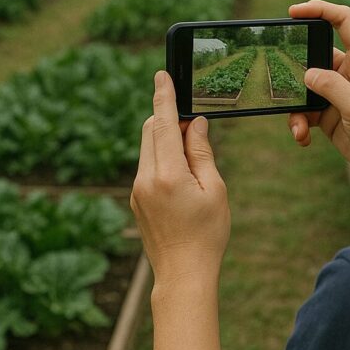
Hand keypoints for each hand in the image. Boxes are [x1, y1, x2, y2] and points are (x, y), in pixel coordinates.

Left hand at [131, 71, 230, 286]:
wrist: (182, 275)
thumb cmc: (206, 234)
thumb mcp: (213, 190)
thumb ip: (202, 153)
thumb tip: (195, 125)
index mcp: (167, 174)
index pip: (163, 124)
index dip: (163, 97)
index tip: (161, 75)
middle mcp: (144, 179)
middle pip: (152, 131)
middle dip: (170, 120)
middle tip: (197, 128)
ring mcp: (136, 190)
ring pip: (148, 149)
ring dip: (168, 142)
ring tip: (195, 162)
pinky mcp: (136, 200)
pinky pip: (147, 167)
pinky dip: (162, 159)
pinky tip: (183, 178)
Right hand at [288, 0, 349, 217]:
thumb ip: (330, 86)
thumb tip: (305, 74)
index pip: (343, 20)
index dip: (319, 9)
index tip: (294, 12)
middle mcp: (349, 71)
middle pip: (313, 55)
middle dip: (294, 69)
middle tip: (280, 81)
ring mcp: (337, 92)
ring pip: (304, 87)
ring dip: (296, 107)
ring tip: (299, 127)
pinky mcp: (328, 113)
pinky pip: (304, 111)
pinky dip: (300, 123)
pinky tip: (304, 138)